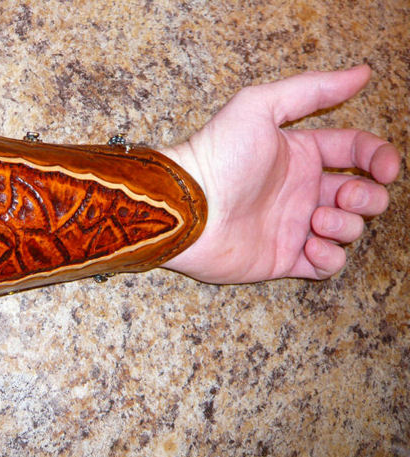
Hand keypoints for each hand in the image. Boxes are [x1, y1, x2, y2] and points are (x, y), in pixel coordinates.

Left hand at [162, 65, 400, 282]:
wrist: (187, 207)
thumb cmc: (218, 155)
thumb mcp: (260, 107)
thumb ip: (311, 90)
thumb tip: (361, 73)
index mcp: (300, 154)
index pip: (356, 151)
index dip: (379, 157)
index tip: (386, 168)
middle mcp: (301, 190)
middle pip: (361, 193)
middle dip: (367, 196)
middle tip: (342, 195)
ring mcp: (293, 226)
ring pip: (349, 229)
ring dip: (347, 226)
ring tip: (315, 221)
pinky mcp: (284, 259)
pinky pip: (327, 265)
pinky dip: (330, 258)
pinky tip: (310, 246)